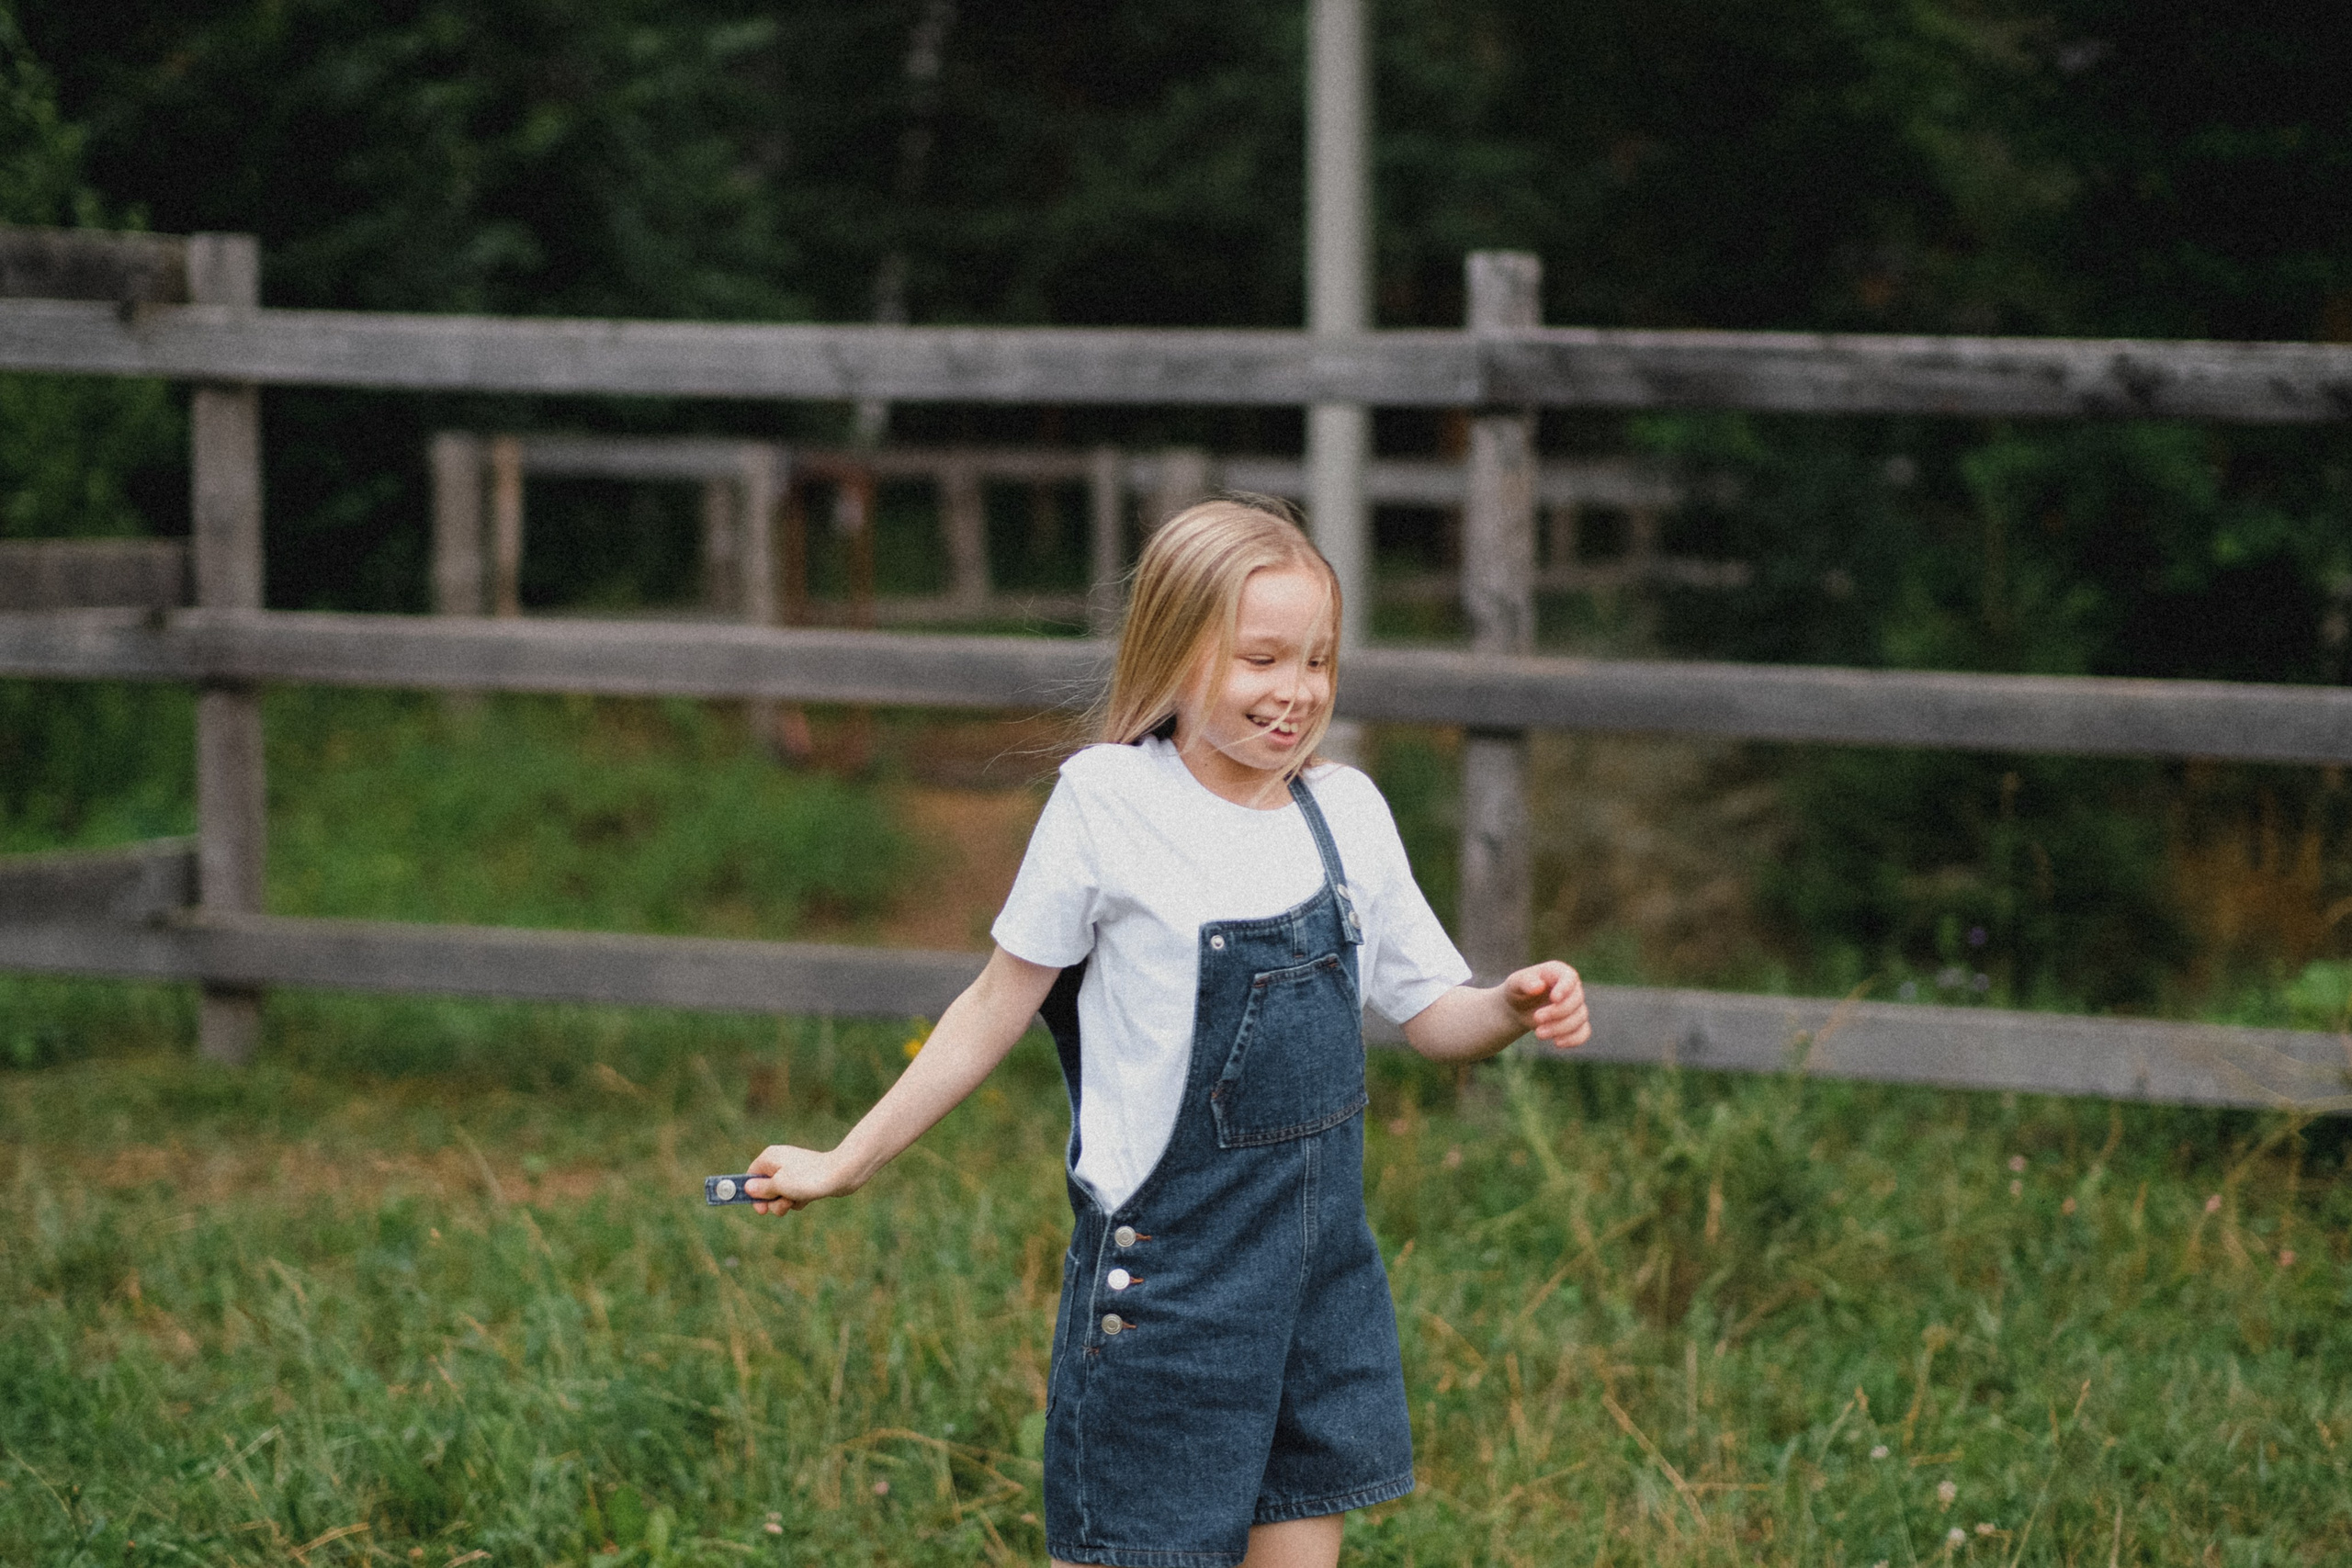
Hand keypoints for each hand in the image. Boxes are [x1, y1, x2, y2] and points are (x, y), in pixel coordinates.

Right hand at [743, 1143, 857, 1215]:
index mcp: (769, 1158)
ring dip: (786, 1203)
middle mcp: (779, 1162)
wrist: (841, 1175)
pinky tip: (808, 1198)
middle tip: (782, 1205)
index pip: (750, 1176)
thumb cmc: (807, 1178)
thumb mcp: (779, 1185)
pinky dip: (798, 1200)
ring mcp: (793, 1171)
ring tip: (797, 1200)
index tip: (759, 1209)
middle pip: (765, 1189)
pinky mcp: (805, 1180)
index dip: (752, 1194)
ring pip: (780, 1194)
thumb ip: (761, 1189)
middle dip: (772, 1202)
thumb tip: (747, 1187)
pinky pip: (794, 1194)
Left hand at [1504, 960, 1589, 1047]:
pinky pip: (1584, 1032)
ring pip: (1580, 1018)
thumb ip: (1525, 982)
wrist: (1518, 1008)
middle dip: (1557, 1012)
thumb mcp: (1515, 983)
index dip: (1565, 988)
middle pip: (1576, 1000)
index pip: (1570, 978)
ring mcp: (1577, 1006)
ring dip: (1561, 1028)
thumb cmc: (1518, 990)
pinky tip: (1557, 1043)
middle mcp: (1572, 988)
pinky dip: (1573, 1039)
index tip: (1554, 998)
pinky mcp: (1577, 1024)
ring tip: (1538, 1033)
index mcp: (1559, 972)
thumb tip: (1538, 987)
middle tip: (1536, 1018)